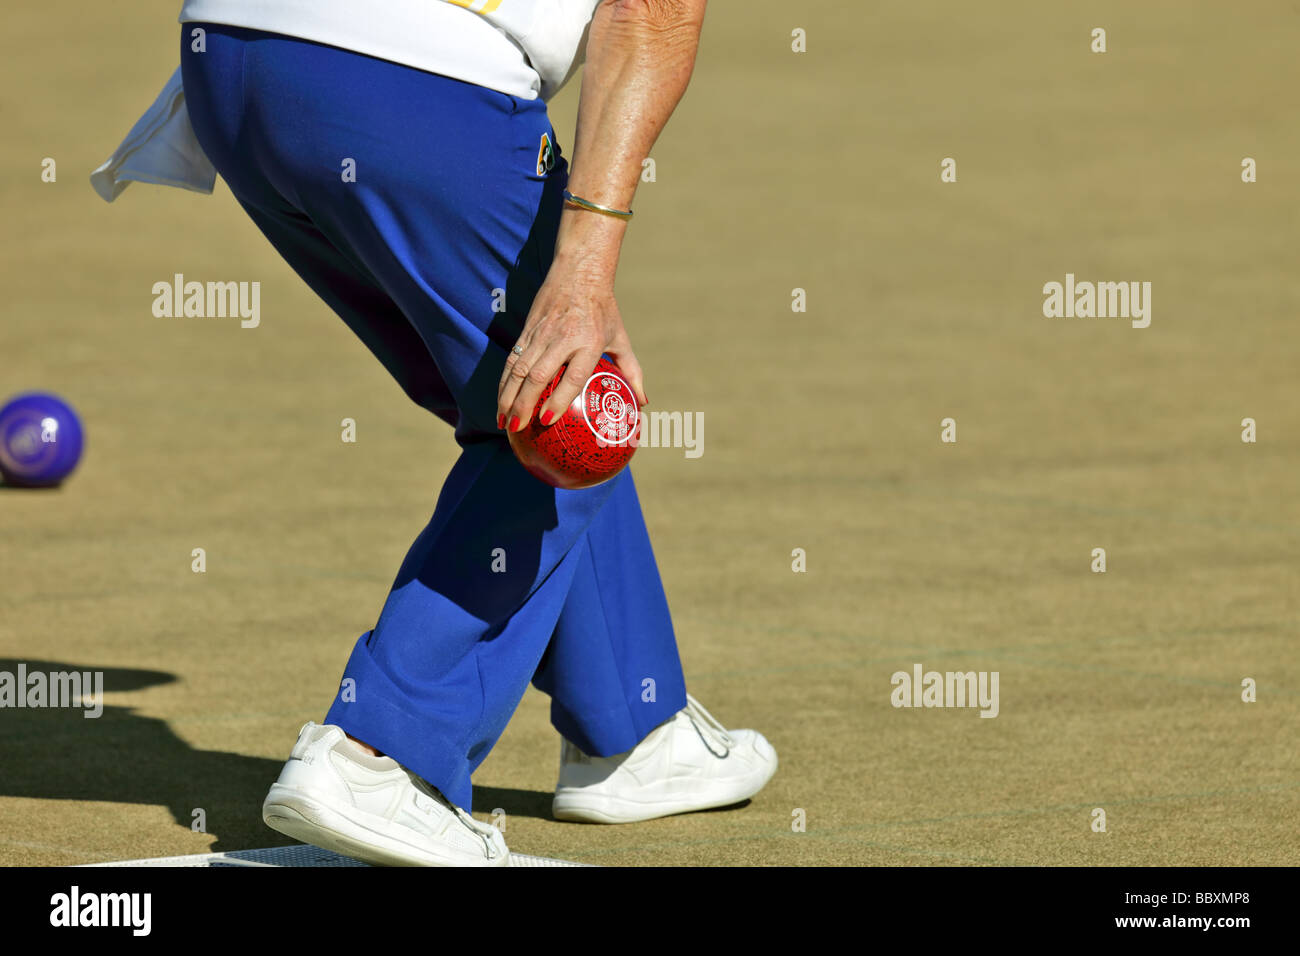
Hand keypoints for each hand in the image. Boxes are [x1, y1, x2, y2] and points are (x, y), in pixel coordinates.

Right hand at [497, 259, 645, 431]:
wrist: (579, 270)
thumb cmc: (604, 309)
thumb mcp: (620, 338)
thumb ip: (631, 371)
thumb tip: (643, 402)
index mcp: (589, 343)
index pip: (572, 377)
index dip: (558, 399)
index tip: (547, 419)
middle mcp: (562, 338)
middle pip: (537, 376)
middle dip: (523, 404)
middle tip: (517, 428)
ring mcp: (541, 333)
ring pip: (518, 369)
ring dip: (507, 396)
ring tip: (502, 420)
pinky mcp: (527, 328)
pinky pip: (512, 359)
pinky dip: (504, 381)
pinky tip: (501, 400)